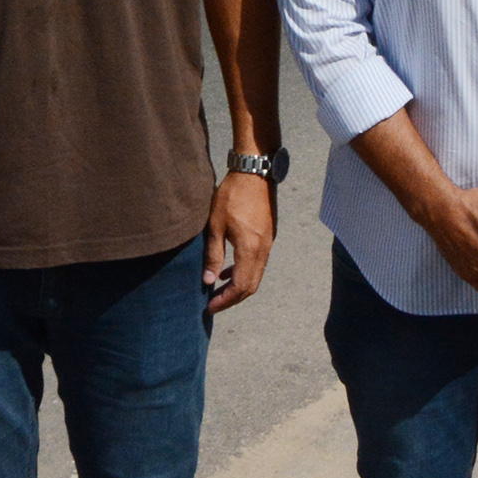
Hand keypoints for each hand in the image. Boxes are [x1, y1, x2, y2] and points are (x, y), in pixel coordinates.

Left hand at [202, 171, 277, 313]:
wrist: (255, 172)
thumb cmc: (232, 195)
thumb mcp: (215, 225)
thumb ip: (213, 255)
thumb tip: (208, 281)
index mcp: (250, 249)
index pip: (240, 286)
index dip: (225, 300)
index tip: (209, 306)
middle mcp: (263, 249)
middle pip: (251, 286)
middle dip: (233, 299)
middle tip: (214, 303)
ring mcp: (269, 242)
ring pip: (256, 275)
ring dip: (239, 285)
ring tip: (219, 289)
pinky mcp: (269, 235)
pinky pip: (259, 262)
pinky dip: (245, 272)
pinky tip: (229, 268)